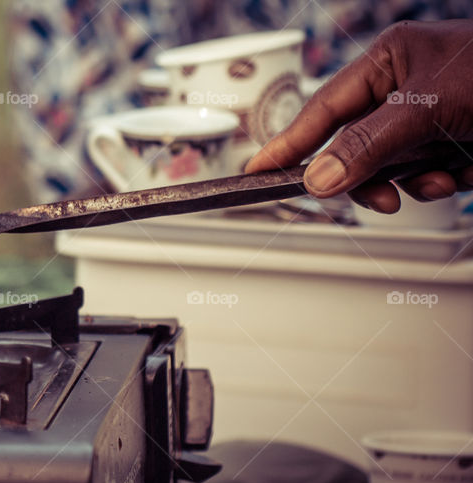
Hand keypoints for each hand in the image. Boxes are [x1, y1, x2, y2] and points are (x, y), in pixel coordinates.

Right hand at [246, 20, 472, 212]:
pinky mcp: (459, 140)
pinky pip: (429, 174)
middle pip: (355, 146)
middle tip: (376, 198)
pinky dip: (446, 182)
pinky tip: (467, 171)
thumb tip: (319, 178)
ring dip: (415, 182)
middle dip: (369, 176)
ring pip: (392, 167)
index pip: (322, 109)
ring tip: (442, 177)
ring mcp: (433, 116)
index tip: (256, 172)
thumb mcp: (427, 109)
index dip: (288, 143)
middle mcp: (406, 87)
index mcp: (390, 60)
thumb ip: (366, 145)